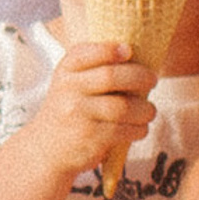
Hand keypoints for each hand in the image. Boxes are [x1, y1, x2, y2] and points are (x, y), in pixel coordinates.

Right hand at [25, 37, 153, 192]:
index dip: (110, 50)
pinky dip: (139, 129)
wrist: (46, 149)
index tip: (129, 51)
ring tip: (148, 111)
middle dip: (140, 77)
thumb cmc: (71, 111)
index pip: (86, 53)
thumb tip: (141, 61)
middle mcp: (68, 89)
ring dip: (145, 109)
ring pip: (123, 106)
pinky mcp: (90, 137)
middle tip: (152, 81)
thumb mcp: (72, 85)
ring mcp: (78, 114)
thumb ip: (97, 69)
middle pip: (110, 77)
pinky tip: (139, 128)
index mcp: (66, 71)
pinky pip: (124, 129)